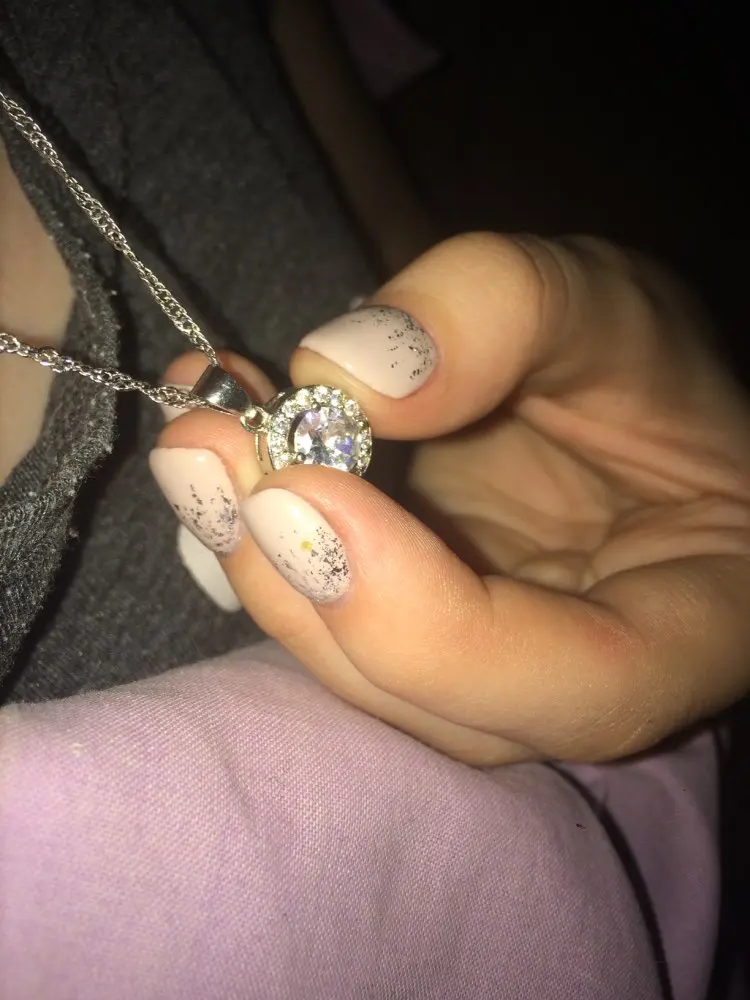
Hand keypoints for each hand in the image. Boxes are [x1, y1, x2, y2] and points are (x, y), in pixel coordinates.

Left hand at [152, 234, 749, 764]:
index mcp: (688, 628)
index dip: (428, 620)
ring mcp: (482, 673)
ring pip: (360, 673)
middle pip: (433, 702)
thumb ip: (502, 312)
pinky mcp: (415, 637)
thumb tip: (340, 371)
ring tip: (198, 442)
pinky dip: (262, 546)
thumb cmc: (652, 368)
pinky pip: (329, 621)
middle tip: (206, 451)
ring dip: (260, 565)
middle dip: (305, 588)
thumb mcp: (604, 303)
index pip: (577, 685)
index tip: (305, 489)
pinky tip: (217, 456)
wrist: (620, 398)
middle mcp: (573, 685)